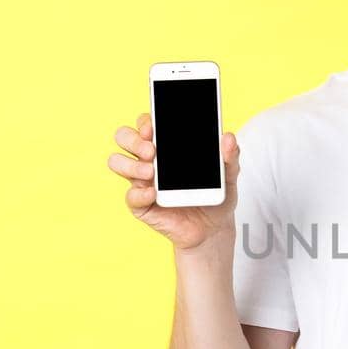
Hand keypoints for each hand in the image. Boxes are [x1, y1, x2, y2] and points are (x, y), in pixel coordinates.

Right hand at [108, 113, 239, 251]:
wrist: (214, 227)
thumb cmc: (215, 194)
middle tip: (152, 150)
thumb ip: (230, 156)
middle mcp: (148, 159)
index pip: (146, 124)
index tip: (154, 126)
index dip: (145, 121)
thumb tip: (228, 138)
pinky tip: (153, 194)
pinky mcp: (142, 205)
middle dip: (133, 139)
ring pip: (117, 162)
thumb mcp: (229, 174)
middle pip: (124, 137)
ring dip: (130, 164)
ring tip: (151, 171)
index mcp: (166, 145)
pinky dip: (139, 194)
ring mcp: (142, 181)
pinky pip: (131, 197)